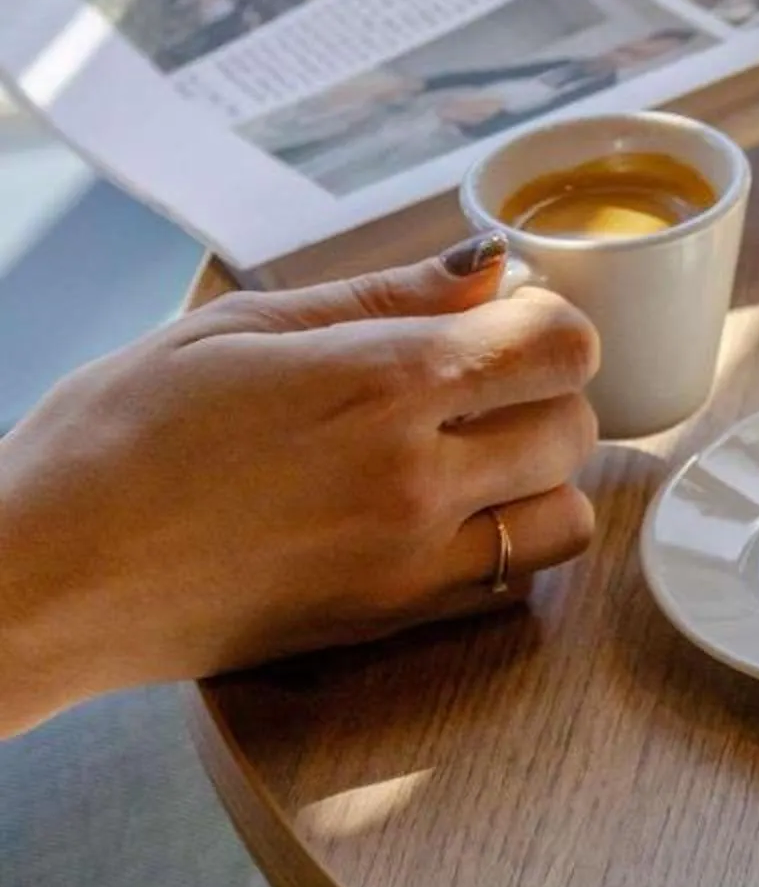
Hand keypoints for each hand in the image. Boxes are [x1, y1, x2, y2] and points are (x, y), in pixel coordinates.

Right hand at [0, 238, 598, 735]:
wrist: (39, 577)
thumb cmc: (114, 438)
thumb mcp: (238, 329)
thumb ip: (383, 295)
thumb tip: (487, 264)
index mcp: (381, 380)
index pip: (561, 341)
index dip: (543, 320)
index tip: (500, 320)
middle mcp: (416, 473)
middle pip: (577, 421)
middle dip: (544, 392)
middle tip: (477, 384)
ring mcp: (410, 558)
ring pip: (569, 508)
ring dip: (541, 475)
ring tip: (470, 454)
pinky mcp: (390, 622)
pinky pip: (517, 580)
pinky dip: (511, 544)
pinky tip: (449, 516)